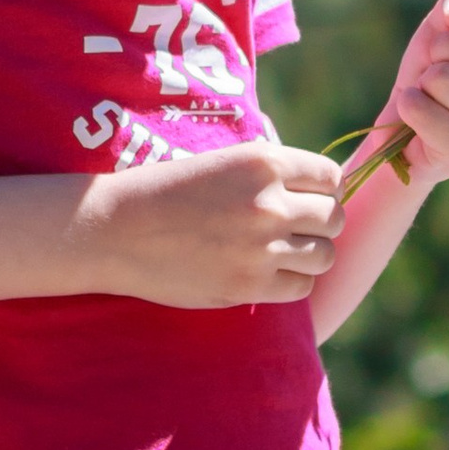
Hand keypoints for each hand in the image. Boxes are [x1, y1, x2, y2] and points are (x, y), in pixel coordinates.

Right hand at [81, 139, 346, 310]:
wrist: (114, 230)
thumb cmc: (164, 191)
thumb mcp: (222, 162)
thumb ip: (267, 174)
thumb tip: (317, 191)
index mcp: (262, 162)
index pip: (331, 176)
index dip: (324, 190)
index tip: (309, 199)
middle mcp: (269, 203)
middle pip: (334, 218)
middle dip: (320, 223)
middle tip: (296, 228)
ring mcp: (261, 247)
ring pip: (324, 255)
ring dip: (309, 255)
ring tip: (282, 252)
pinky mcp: (249, 285)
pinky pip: (301, 288)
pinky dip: (290, 282)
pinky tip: (265, 272)